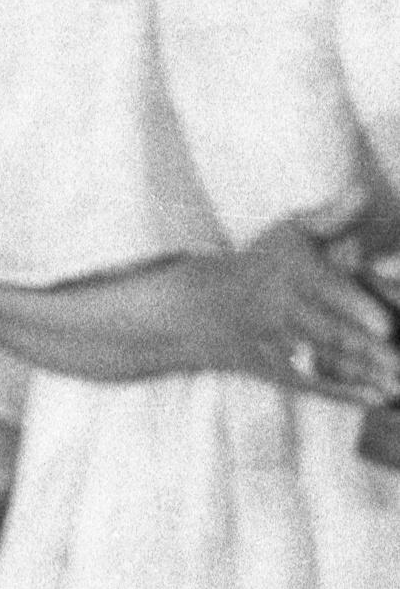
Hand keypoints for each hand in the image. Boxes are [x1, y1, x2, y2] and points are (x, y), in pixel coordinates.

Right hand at [179, 191, 399, 402]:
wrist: (206, 306)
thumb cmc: (263, 264)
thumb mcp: (290, 232)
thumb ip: (331, 217)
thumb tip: (364, 189)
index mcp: (294, 274)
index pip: (328, 291)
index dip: (356, 307)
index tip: (386, 325)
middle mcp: (287, 310)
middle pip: (333, 332)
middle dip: (370, 350)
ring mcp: (282, 344)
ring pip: (329, 362)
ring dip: (368, 377)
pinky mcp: (282, 370)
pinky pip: (316, 384)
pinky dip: (346, 394)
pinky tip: (378, 399)